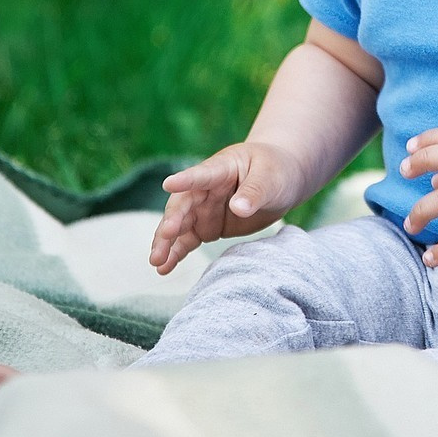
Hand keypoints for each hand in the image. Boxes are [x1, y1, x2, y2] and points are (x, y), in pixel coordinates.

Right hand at [148, 141, 302, 274]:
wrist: (281, 180)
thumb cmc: (276, 171)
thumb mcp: (270, 177)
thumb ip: (254, 192)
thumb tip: (239, 208)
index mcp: (221, 168)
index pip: (202, 174)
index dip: (186, 180)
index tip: (169, 184)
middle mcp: (205, 189)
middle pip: (183, 204)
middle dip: (172, 220)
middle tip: (165, 236)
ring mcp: (203, 209)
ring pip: (179, 226)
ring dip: (166, 242)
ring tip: (156, 262)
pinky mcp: (207, 227)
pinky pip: (187, 241)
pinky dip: (175, 254)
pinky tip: (164, 268)